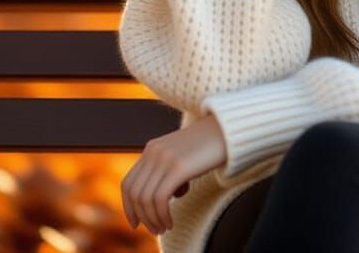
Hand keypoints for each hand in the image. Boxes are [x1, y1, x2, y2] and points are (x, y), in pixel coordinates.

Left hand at [121, 112, 227, 235]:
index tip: (136, 222)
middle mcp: (153, 152)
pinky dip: (162, 215)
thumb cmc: (211, 145)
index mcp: (151, 148)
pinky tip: (170, 223)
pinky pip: (160, 198)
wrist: (230, 129)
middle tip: (154, 230)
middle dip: (141, 217)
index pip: (128, 183)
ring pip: (145, 198)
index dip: (128, 206)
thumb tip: (173, 194)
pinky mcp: (178, 166)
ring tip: (163, 228)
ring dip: (152, 219)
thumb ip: (172, 169)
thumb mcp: (184, 155)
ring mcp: (165, 158)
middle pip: (134, 193)